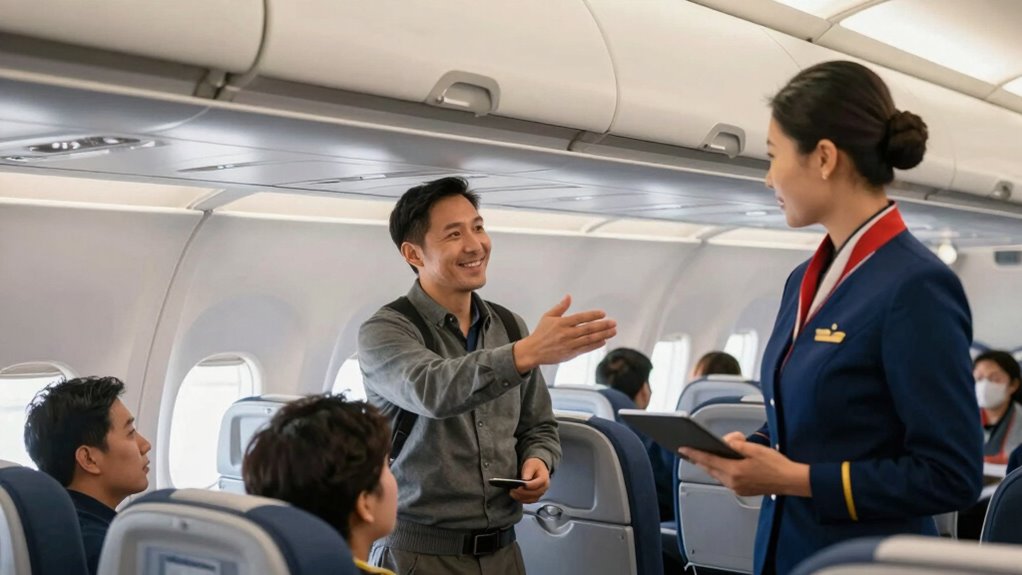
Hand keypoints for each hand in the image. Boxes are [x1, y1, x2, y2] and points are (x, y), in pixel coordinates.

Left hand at [510, 458, 549, 503]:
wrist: (538, 468)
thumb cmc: (534, 465)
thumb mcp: (530, 464)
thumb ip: (528, 472)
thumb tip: (524, 480)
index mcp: (544, 479)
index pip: (535, 485)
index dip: (527, 486)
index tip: (518, 486)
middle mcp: (544, 488)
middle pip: (533, 493)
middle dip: (522, 493)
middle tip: (513, 490)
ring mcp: (540, 493)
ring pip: (531, 499)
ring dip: (521, 497)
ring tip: (512, 493)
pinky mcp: (536, 497)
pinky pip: (529, 501)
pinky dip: (522, 500)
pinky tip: (515, 496)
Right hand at [513, 295, 616, 371]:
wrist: (533, 351)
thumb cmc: (541, 333)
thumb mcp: (548, 317)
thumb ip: (560, 307)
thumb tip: (569, 296)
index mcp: (561, 323)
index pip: (580, 318)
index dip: (592, 315)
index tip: (603, 313)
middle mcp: (566, 334)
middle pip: (588, 329)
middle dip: (602, 325)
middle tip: (613, 323)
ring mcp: (569, 344)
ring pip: (589, 339)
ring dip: (603, 335)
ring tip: (613, 331)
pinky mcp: (570, 354)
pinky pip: (585, 349)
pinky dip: (595, 345)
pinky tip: (603, 341)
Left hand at [679, 432, 810, 497]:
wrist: (790, 481)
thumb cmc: (776, 465)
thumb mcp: (755, 449)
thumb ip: (737, 444)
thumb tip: (725, 442)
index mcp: (735, 471)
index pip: (709, 460)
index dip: (694, 454)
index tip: (683, 449)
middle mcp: (733, 482)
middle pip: (710, 469)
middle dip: (699, 460)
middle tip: (690, 451)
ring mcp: (737, 488)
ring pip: (717, 475)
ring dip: (710, 466)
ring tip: (703, 456)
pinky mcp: (742, 490)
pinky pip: (725, 480)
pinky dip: (720, 471)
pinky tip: (721, 465)